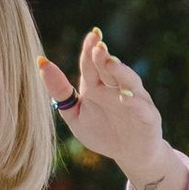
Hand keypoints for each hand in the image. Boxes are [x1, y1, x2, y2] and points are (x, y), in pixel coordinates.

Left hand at [41, 27, 174, 189]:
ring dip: (120, 72)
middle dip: (104, 57)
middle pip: (110, 69)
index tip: (91, 35)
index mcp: (97, 86)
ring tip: (110, 63)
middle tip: (97, 45)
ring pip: (129, 82)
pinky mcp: (148, 117)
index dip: (90, 50)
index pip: (92, 64)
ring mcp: (135, 101)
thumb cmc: (102, 132)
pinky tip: (125, 97)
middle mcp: (117, 88)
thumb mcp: (75, 116)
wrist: (130, 154)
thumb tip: (40, 62)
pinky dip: (134, 102)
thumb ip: (60, 92)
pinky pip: (141, 108)